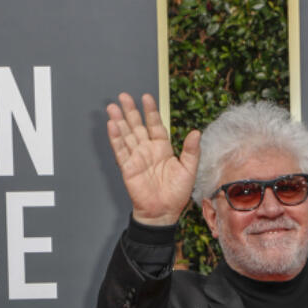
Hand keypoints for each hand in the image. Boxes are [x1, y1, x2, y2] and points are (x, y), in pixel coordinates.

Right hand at [106, 92, 200, 225]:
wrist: (164, 212)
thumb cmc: (177, 193)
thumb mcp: (189, 170)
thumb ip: (192, 151)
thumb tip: (196, 132)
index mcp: (162, 148)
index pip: (155, 125)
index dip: (151, 111)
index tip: (146, 97)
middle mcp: (148, 150)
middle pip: (137, 126)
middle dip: (131, 111)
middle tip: (124, 96)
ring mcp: (136, 158)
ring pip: (126, 135)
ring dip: (119, 121)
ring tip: (113, 107)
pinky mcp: (128, 167)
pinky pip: (120, 150)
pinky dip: (115, 138)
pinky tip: (112, 125)